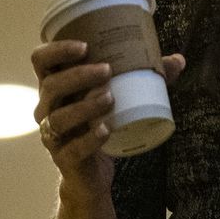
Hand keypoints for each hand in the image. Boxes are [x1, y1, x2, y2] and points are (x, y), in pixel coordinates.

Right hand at [29, 43, 185, 192]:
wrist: (91, 172)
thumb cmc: (100, 123)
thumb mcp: (120, 98)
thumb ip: (145, 78)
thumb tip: (178, 60)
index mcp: (55, 87)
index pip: (41, 61)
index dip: (57, 49)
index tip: (85, 46)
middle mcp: (47, 108)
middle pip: (51, 86)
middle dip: (78, 75)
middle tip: (107, 69)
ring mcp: (52, 134)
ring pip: (58, 117)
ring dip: (84, 106)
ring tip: (109, 98)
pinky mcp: (64, 158)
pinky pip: (72, 148)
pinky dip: (89, 139)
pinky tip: (106, 130)